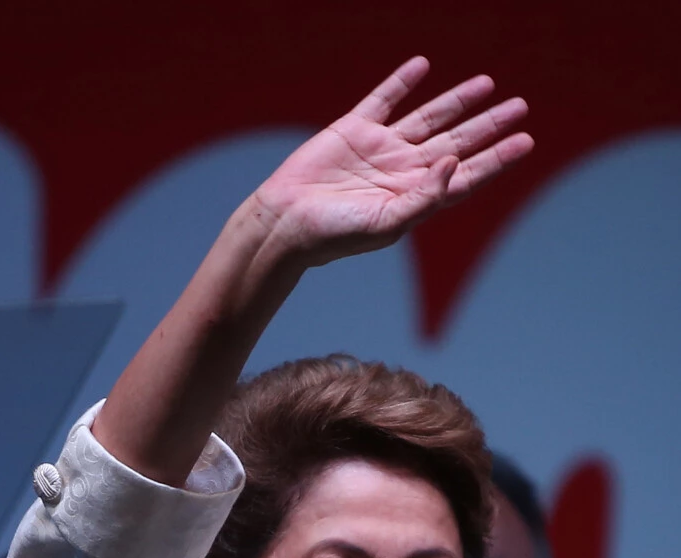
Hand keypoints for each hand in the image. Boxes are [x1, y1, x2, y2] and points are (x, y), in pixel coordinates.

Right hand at [253, 56, 532, 265]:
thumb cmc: (336, 234)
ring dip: (458, 101)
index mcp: (416, 197)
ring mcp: (380, 148)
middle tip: (520, 108)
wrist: (287, 222)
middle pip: (457, 142)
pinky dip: (402, 82)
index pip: (467, 175)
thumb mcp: (387, 223)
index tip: (525, 142)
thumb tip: (455, 161)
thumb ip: (425, 196)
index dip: (497, 158)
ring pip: (429, 118)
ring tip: (488, 85)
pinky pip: (384, 99)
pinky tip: (422, 67)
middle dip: (488, 125)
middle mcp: (404, 171)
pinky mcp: (354, 130)